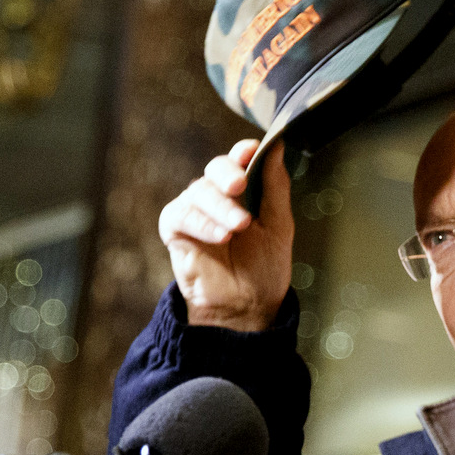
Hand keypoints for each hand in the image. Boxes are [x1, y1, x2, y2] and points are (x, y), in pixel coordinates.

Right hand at [159, 139, 293, 329]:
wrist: (246, 307)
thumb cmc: (263, 268)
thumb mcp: (279, 226)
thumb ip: (276, 187)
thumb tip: (277, 147)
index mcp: (243, 190)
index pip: (239, 160)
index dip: (242, 151)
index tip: (251, 150)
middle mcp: (217, 195)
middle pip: (216, 169)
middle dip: (228, 174)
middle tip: (240, 185)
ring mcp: (195, 210)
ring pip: (199, 191)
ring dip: (220, 207)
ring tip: (239, 226)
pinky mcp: (175, 229)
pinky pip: (181, 215)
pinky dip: (201, 223)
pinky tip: (221, 236)